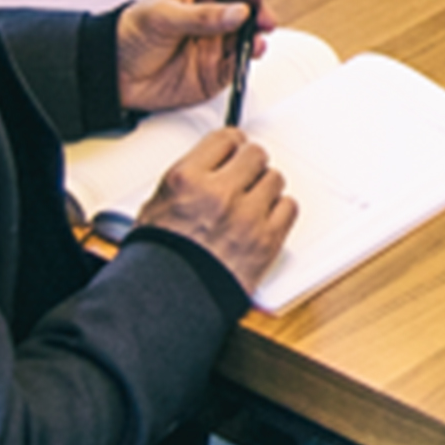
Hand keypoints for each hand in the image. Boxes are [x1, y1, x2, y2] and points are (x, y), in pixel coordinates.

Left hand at [116, 0, 265, 113]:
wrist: (114, 75)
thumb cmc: (130, 34)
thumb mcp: (162, 16)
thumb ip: (202, 16)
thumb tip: (238, 12)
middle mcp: (212, 16)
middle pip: (248, 10)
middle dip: (260, 13)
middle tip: (264, 21)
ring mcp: (216, 43)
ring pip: (248, 37)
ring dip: (256, 38)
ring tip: (255, 42)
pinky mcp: (216, 69)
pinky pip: (239, 64)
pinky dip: (247, 62)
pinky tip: (247, 58)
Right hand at [137, 125, 294, 290]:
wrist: (171, 304)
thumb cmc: (158, 263)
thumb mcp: (155, 207)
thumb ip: (187, 181)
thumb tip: (207, 168)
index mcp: (188, 180)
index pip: (225, 139)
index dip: (232, 145)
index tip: (234, 150)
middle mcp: (220, 193)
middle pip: (255, 155)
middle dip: (250, 164)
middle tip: (245, 176)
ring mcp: (247, 216)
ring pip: (275, 179)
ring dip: (265, 188)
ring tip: (252, 202)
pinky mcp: (267, 240)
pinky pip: (289, 208)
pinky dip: (279, 211)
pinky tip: (265, 218)